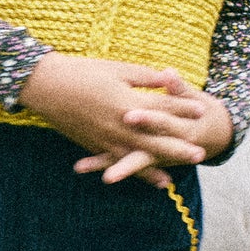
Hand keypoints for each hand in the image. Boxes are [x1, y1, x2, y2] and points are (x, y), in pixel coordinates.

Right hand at [19, 54, 232, 184]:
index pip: (162, 106)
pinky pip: (116, 162)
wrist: (46, 86)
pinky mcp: (94, 144)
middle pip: (154, 138)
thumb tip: (168, 78)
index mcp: (128, 101)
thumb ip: (145, 78)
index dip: (183, 108)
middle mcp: (119, 124)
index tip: (202, 111)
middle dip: (177, 147)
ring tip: (173, 179)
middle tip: (199, 154)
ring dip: (155, 167)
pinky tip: (145, 181)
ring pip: (135, 156)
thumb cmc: (82, 72)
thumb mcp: (118, 69)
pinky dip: (132, 173)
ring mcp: (106, 137)